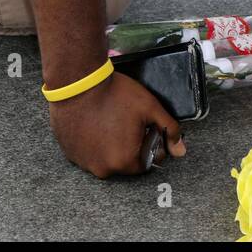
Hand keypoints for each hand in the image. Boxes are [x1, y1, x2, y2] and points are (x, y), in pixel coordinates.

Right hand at [49, 71, 185, 177]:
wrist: (77, 83)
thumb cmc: (114, 94)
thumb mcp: (150, 107)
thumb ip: (169, 129)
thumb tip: (180, 150)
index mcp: (125, 161)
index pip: (147, 160)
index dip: (150, 141)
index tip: (144, 127)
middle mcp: (102, 169)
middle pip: (127, 161)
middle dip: (131, 144)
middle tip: (127, 121)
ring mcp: (83, 162)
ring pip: (107, 157)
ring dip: (112, 144)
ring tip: (110, 120)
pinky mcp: (70, 153)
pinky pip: (89, 153)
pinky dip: (94, 142)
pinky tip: (96, 124)